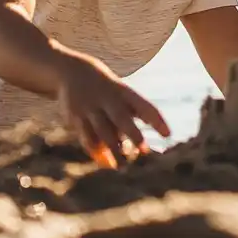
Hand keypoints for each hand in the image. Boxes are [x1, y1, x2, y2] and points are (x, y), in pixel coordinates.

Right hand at [52, 47, 170, 162]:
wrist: (69, 70)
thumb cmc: (106, 87)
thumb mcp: (121, 92)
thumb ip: (136, 111)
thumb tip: (149, 139)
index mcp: (123, 90)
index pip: (143, 105)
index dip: (156, 120)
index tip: (168, 134)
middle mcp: (107, 98)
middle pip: (122, 118)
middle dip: (133, 135)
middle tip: (144, 151)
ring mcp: (90, 107)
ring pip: (103, 132)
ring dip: (114, 150)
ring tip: (123, 166)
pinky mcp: (75, 118)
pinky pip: (87, 138)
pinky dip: (96, 151)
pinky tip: (106, 162)